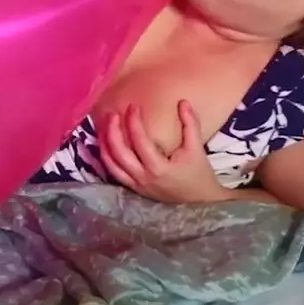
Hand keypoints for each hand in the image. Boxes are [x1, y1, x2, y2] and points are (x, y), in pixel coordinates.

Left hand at [99, 100, 225, 203]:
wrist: (200, 202)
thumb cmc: (199, 174)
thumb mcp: (196, 148)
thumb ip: (190, 124)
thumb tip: (182, 102)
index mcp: (158, 168)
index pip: (139, 141)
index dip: (133, 121)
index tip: (132, 107)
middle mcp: (143, 178)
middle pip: (118, 153)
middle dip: (112, 131)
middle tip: (112, 114)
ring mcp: (136, 185)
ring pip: (111, 165)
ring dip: (105, 144)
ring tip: (103, 126)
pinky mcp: (134, 189)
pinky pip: (114, 173)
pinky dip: (107, 158)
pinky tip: (106, 144)